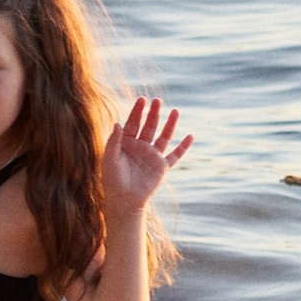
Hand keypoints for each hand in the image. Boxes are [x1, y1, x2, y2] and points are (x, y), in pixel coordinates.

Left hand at [100, 94, 191, 219]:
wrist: (124, 200)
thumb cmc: (113, 180)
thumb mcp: (110, 159)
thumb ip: (114, 141)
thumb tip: (118, 122)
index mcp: (127, 143)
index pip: (133, 123)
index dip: (137, 111)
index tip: (142, 100)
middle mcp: (141, 147)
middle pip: (149, 126)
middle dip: (153, 113)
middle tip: (157, 100)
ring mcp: (152, 156)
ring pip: (164, 137)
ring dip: (170, 124)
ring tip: (175, 111)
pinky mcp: (162, 166)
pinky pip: (175, 155)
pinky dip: (183, 147)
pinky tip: (190, 136)